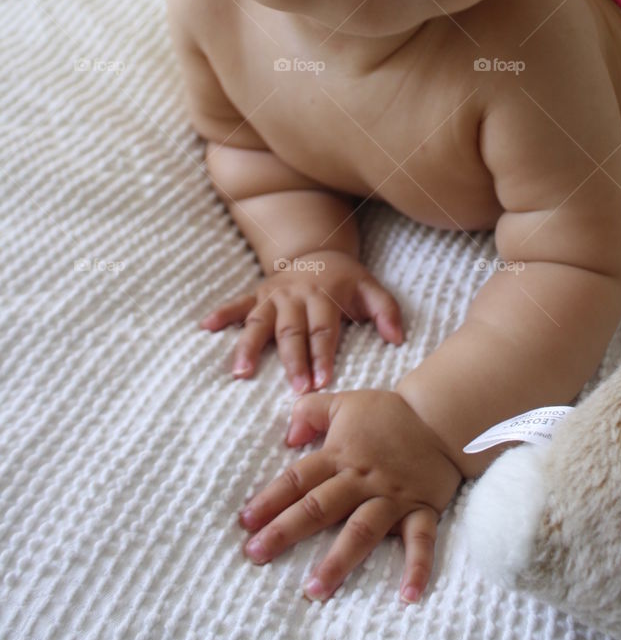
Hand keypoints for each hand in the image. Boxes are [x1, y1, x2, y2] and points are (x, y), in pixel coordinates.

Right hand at [198, 251, 403, 391]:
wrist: (319, 250)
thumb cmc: (347, 281)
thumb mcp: (372, 289)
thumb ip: (387, 311)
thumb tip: (397, 339)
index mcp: (324, 296)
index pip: (324, 330)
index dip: (322, 356)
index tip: (321, 382)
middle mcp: (296, 296)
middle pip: (292, 332)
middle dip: (293, 361)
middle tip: (294, 390)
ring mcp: (274, 295)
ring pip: (259, 322)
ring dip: (249, 347)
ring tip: (239, 372)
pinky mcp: (257, 294)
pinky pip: (237, 303)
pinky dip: (221, 313)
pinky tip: (205, 326)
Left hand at [238, 389, 462, 603]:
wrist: (439, 414)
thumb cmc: (388, 412)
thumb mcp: (344, 402)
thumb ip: (310, 411)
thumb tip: (289, 436)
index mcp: (340, 455)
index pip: (298, 479)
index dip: (270, 499)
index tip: (245, 522)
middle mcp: (362, 479)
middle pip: (319, 506)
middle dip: (286, 530)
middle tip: (256, 554)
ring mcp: (391, 497)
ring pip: (361, 530)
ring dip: (337, 561)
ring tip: (314, 589)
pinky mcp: (421, 509)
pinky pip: (421, 540)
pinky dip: (417, 567)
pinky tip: (408, 596)